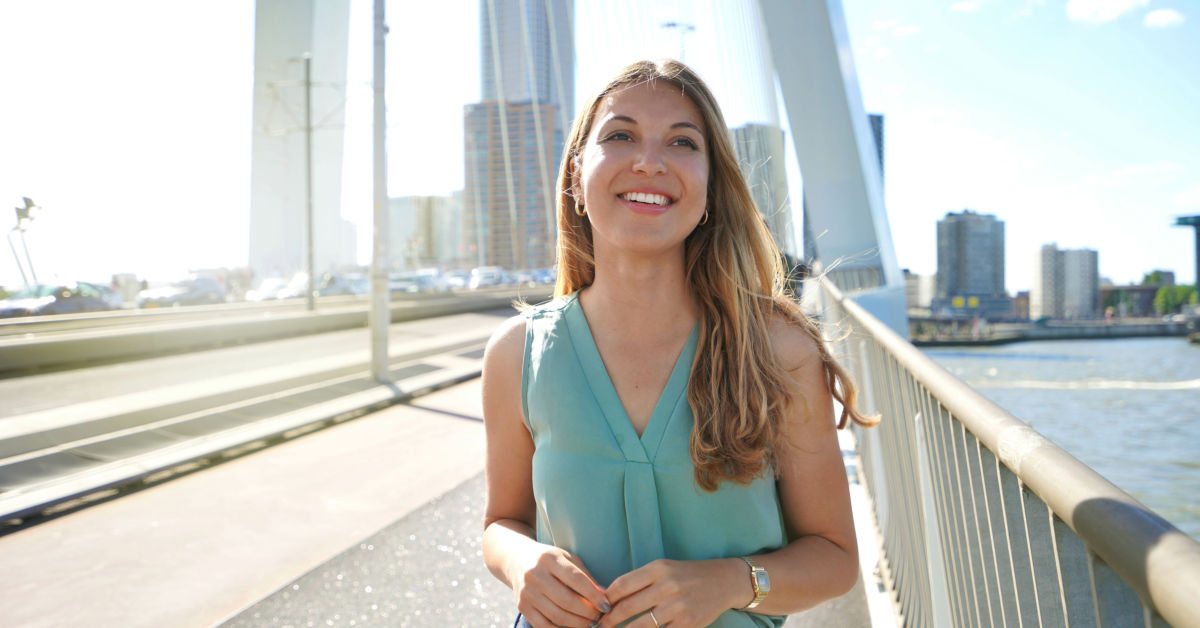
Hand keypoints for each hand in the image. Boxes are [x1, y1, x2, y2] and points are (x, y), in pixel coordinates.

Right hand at [509, 543, 610, 627]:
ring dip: (577, 623)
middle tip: (599, 616)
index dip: (593, 595)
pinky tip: (573, 627)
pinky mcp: (522, 606)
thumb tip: (604, 596)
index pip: (576, 579)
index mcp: (549, 559)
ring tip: (589, 623)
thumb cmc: (550, 560)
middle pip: (566, 601)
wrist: (517, 559)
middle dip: (587, 612)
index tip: (606, 605)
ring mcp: (527, 592)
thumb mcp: (567, 558)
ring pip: (556, 615)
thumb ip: (585, 575)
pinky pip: (543, 625)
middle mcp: (535, 575)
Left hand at [599, 558, 747, 626]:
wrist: (724, 581)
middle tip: (600, 626)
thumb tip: (611, 597)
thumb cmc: (688, 575)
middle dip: (609, 620)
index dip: (606, 599)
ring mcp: (677, 606)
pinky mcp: (687, 623)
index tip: (598, 608)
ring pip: (640, 626)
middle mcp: (667, 586)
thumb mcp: (664, 569)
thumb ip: (640, 581)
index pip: (622, 585)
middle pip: (627, 607)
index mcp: (658, 569)